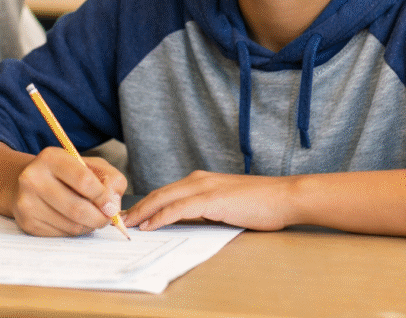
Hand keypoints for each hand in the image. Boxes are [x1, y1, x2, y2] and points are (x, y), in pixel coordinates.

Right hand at [10, 147, 126, 236]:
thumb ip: (110, 179)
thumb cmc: (65, 174)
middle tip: (107, 218)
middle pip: (77, 208)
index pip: (84, 180)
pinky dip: (75, 231)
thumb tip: (113, 204)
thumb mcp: (89, 165)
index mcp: (51, 158)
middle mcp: (33, 178)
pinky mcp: (27, 223)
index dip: (103, 196)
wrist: (29, 182)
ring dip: (88, 225)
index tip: (111, 205)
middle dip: (100, 218)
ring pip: (72, 226)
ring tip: (89, 216)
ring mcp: (27, 202)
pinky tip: (72, 220)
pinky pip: (62, 235)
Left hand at [124, 171, 299, 231]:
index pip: (166, 192)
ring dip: (143, 212)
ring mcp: (204, 188)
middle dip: (138, 208)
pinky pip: (178, 209)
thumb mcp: (226, 205)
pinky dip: (160, 217)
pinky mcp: (211, 200)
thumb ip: (205, 209)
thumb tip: (187, 221)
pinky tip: (150, 226)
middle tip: (121, 220)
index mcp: (201, 180)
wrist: (284, 197)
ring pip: (163, 199)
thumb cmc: (260, 204)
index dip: (147, 204)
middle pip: (159, 194)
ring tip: (128, 224)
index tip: (133, 215)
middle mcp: (198, 179)